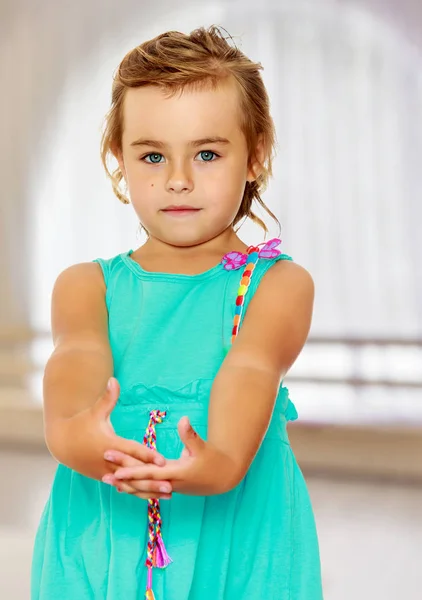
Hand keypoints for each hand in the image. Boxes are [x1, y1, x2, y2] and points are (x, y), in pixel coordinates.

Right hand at [53, 378, 167, 492]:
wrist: (64, 443)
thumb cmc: (82, 423)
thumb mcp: (95, 410)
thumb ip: (108, 398)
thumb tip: (113, 379)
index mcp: (108, 444)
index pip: (131, 451)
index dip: (147, 455)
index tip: (162, 460)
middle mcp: (108, 462)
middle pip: (134, 473)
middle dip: (152, 479)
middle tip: (171, 485)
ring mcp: (106, 473)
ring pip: (131, 485)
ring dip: (150, 491)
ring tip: (169, 495)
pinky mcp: (106, 478)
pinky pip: (125, 488)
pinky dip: (139, 493)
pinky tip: (155, 497)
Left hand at [109, 416, 238, 496]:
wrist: (223, 476)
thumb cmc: (214, 460)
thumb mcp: (203, 447)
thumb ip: (190, 435)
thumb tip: (183, 419)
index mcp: (176, 473)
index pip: (149, 472)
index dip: (132, 470)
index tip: (115, 469)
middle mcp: (170, 483)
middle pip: (142, 482)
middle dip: (123, 478)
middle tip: (103, 476)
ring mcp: (170, 486)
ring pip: (143, 488)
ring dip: (126, 486)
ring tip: (107, 482)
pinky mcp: (170, 485)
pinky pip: (149, 488)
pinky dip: (136, 488)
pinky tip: (124, 486)